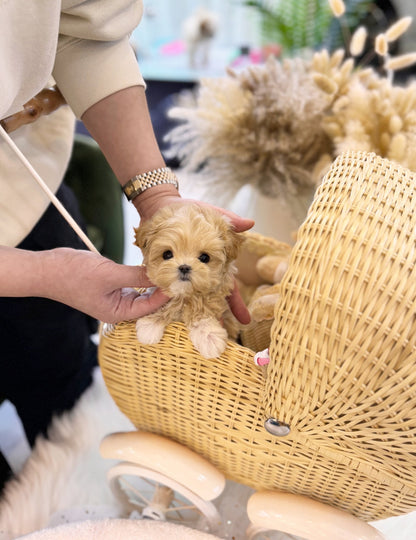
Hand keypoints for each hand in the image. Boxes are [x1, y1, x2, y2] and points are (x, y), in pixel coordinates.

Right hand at [40, 248, 168, 323]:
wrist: (47, 269)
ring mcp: (113, 298)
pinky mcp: (110, 286)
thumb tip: (161, 275)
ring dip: (152, 282)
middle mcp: (117, 309)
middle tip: (180, 275)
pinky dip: (141, 276)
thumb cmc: (74, 275)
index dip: (166, 294)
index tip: (180, 282)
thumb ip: (137, 276)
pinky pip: (132, 284)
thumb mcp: (111, 274)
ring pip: (141, 292)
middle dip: (162, 289)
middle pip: (147, 302)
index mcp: (117, 313)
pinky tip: (152, 266)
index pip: (150, 307)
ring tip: (170, 270)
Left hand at [133, 185, 253, 323]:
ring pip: (186, 298)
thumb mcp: (212, 214)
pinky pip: (164, 289)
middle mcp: (196, 272)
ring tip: (193, 333)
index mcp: (212, 263)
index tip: (245, 321)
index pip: (228, 286)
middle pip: (207, 299)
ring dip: (189, 315)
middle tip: (217, 337)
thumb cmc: (190, 210)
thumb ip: (230, 220)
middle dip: (213, 318)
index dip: (236, 304)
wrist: (160, 206)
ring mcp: (179, 274)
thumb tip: (250, 223)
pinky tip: (163, 318)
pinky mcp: (161, 272)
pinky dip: (164, 302)